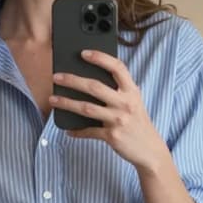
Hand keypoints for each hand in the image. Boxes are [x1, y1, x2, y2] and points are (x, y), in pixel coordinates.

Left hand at [49, 50, 168, 172]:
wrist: (149, 149)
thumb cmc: (137, 122)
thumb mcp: (134, 101)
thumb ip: (119, 90)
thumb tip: (90, 80)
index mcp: (131, 91)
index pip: (117, 67)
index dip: (100, 58)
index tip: (84, 53)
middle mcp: (126, 103)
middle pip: (95, 87)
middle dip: (72, 80)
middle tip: (56, 77)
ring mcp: (119, 120)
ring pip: (87, 108)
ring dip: (67, 103)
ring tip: (53, 99)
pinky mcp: (112, 136)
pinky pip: (89, 132)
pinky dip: (77, 131)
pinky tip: (68, 130)